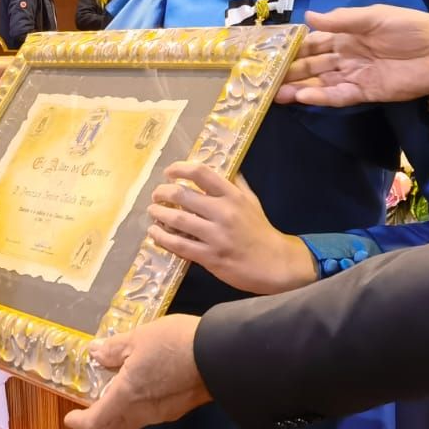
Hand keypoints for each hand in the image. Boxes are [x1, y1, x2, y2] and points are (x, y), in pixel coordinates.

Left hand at [63, 315, 209, 428]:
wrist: (220, 355)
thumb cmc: (172, 344)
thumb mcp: (137, 338)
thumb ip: (114, 349)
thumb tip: (94, 354)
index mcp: (126, 397)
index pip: (97, 422)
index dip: (80, 423)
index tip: (70, 418)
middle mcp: (143, 412)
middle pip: (115, 427)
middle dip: (100, 421)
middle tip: (93, 405)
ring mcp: (164, 413)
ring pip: (134, 422)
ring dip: (121, 413)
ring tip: (117, 392)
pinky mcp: (180, 408)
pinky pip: (151, 414)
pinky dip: (139, 406)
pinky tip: (145, 387)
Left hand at [148, 163, 315, 294]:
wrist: (275, 263)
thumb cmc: (261, 230)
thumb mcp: (251, 201)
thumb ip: (235, 183)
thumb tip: (222, 166)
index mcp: (232, 195)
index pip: (201, 173)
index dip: (180, 168)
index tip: (169, 172)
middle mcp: (223, 212)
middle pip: (183, 195)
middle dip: (163, 193)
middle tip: (156, 195)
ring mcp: (216, 236)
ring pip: (178, 220)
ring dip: (159, 214)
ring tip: (152, 211)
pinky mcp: (210, 257)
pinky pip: (180, 245)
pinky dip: (163, 238)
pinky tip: (155, 233)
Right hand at [277, 6, 428, 107]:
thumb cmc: (408, 27)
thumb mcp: (375, 16)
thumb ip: (342, 20)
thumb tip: (309, 18)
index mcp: (347, 34)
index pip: (315, 42)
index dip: (295, 47)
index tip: (271, 51)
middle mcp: (346, 55)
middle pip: (313, 65)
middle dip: (290, 70)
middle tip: (265, 78)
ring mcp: (354, 75)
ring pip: (321, 82)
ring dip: (299, 87)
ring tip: (275, 92)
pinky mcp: (365, 92)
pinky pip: (338, 95)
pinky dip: (320, 97)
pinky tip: (302, 97)